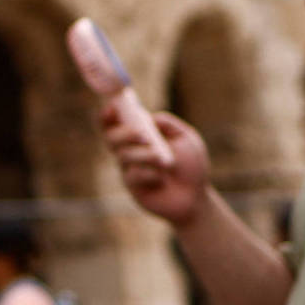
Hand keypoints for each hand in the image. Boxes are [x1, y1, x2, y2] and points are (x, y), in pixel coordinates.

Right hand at [101, 105, 212, 227]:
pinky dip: (149, 175)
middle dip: (123, 133)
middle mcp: (130, 150)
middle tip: (141, 134)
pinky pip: (133, 176)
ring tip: (165, 161)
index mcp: (140, 135)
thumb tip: (150, 117)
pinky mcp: (132, 186)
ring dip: (144, 155)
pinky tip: (161, 180)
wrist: (195, 197)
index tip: (113, 107)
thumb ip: (169, 124)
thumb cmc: (191, 166)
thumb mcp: (186, 138)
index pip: (117, 122)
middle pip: (110, 137)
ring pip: (124, 155)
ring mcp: (129, 169)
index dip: (109, 114)